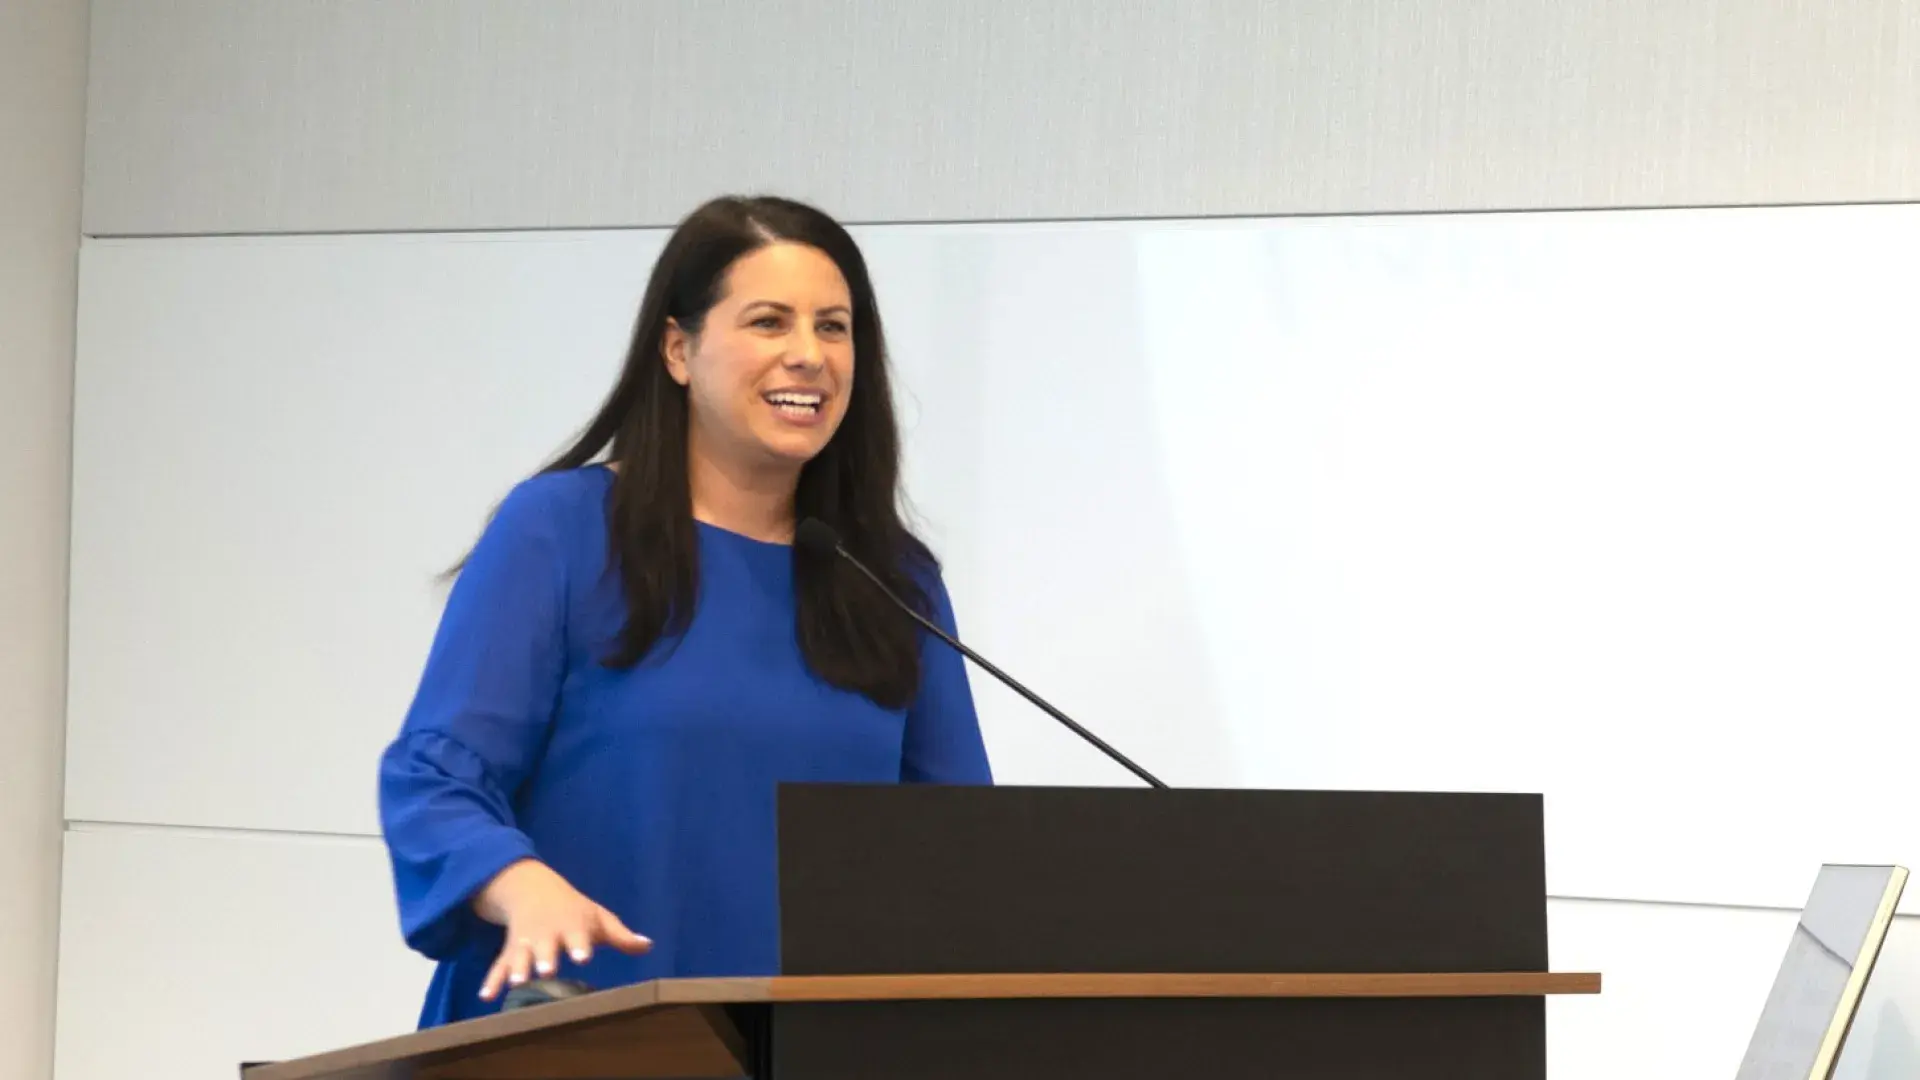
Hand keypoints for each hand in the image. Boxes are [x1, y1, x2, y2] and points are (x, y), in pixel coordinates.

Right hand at [471, 859, 651, 1000]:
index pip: (577, 936)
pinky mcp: (509, 950)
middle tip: (547, 970)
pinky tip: (486, 996)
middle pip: (545, 947)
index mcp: (571, 926)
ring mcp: (526, 942)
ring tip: (517, 983)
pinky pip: (498, 965)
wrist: (532, 888)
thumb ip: (621, 935)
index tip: (582, 957)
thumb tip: (648, 945)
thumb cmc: (573, 909)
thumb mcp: (598, 917)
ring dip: (518, 968)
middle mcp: (547, 934)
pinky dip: (492, 980)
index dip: (580, 946)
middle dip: (545, 958)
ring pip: (519, 955)